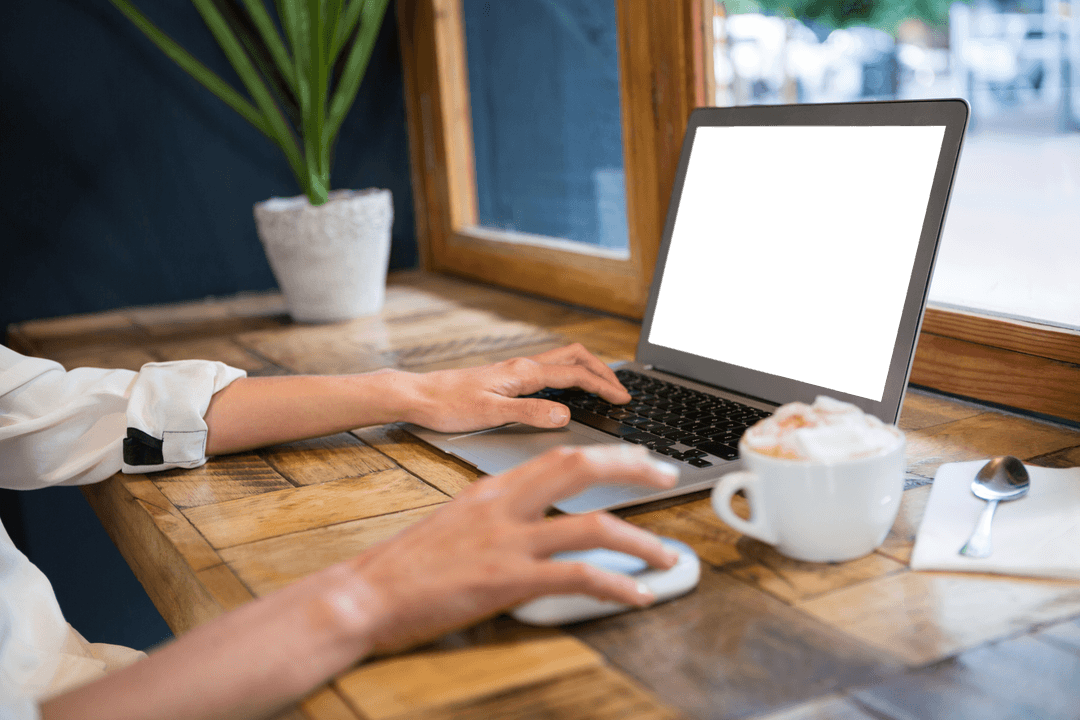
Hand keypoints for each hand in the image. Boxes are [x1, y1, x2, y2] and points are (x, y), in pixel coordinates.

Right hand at [350, 444, 679, 652]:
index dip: (604, 453)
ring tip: (669, 557)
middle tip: (669, 479)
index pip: (558, 456)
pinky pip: (576, 577)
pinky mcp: (505, 581)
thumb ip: (500, 515)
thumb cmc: (408, 564)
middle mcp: (503, 506)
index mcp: (492, 489)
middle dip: (632, 470)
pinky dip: (616, 585)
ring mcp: (506, 542)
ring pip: (592, 527)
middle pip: (579, 469)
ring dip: (641, 541)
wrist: (365, 593)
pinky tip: (636, 594)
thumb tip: (538, 521)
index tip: (636, 458)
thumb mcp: (458, 521)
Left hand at [402, 343, 630, 432]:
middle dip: (602, 370)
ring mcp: (515, 370)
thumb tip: (565, 416)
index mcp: (523, 373)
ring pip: (562, 360)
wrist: (418, 395)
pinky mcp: (507, 377)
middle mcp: (522, 366)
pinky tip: (569, 393)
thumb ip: (529, 414)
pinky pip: (549, 370)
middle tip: (621, 390)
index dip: (603, 387)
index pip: (575, 375)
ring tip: (603, 388)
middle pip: (574, 357)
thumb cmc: (448, 405)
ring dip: (587, 370)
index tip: (623, 399)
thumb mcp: (490, 414)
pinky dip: (570, 375)